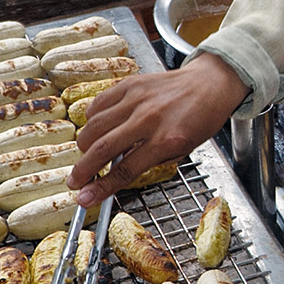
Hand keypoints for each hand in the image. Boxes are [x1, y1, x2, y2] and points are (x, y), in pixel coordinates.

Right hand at [69, 52, 249, 205]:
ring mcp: (136, 99)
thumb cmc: (199, 120)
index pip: (125, 170)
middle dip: (82, 170)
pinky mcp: (129, 85)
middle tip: (75, 182)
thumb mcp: (181, 151)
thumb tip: (115, 175)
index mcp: (166, 140)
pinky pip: (98, 104)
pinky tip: (96, 129)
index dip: (101, 188)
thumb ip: (148, 162)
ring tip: (87, 156)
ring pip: (94, 126)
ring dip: (84, 146)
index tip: (85, 198)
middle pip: (102, 149)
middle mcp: (149, 119)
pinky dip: (91, 120)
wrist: (208, 85)